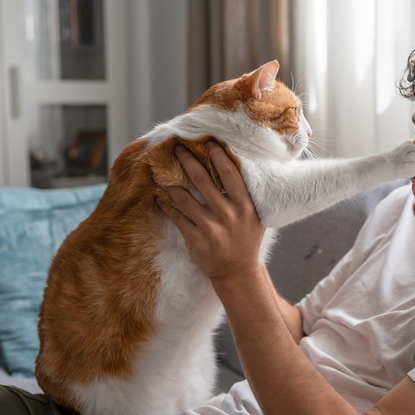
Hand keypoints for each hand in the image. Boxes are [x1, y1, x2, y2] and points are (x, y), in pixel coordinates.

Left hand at [157, 142, 265, 283]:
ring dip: (170, 183)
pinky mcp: (196, 239)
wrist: (237, 272)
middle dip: (188, 161)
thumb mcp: (255, 217)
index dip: (218, 156)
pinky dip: (166, 206)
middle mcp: (229, 215)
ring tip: (160, 172)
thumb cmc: (246, 240)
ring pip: (185, 198)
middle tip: (178, 148)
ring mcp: (211, 228)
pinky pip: (177, 217)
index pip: (230, 174)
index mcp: (245, 206)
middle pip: (203, 180)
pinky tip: (159, 198)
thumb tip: (233, 168)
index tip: (208, 142)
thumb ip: (245, 195)